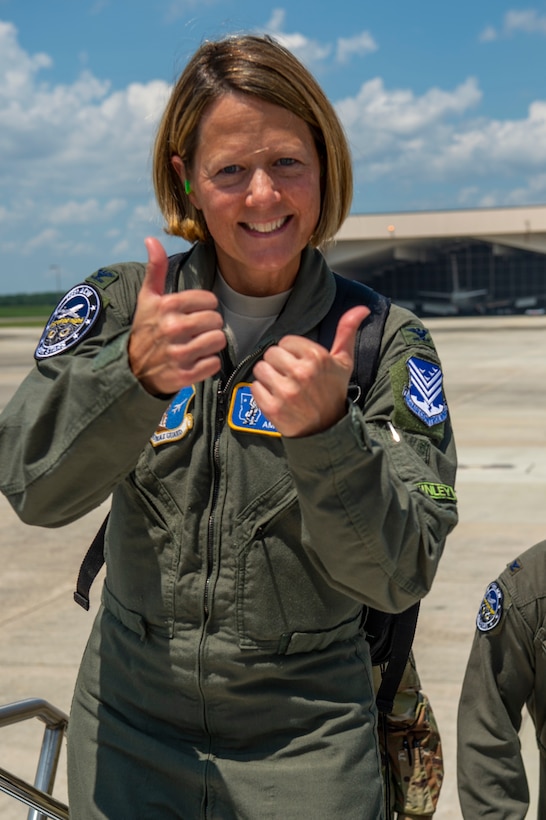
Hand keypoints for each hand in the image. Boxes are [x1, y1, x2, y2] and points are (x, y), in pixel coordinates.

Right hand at [128, 237, 225, 395]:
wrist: (131, 369)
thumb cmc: (145, 329)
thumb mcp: (147, 298)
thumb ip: (155, 268)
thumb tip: (151, 239)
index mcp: (167, 306)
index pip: (210, 300)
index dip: (206, 307)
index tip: (194, 313)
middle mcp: (173, 328)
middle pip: (216, 320)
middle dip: (210, 326)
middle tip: (196, 332)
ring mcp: (178, 353)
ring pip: (218, 341)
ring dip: (211, 345)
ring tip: (197, 345)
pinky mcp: (184, 375)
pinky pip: (214, 364)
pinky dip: (208, 364)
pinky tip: (195, 361)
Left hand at [250, 305, 369, 436]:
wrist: (327, 429)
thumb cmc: (333, 391)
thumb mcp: (343, 362)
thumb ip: (347, 332)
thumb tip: (362, 308)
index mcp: (317, 357)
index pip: (285, 341)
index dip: (291, 353)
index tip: (300, 365)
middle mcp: (301, 373)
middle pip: (270, 353)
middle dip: (278, 364)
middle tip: (290, 377)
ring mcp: (286, 392)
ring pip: (260, 369)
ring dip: (268, 378)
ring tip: (282, 387)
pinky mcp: (273, 408)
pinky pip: (254, 388)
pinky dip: (261, 393)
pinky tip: (276, 399)